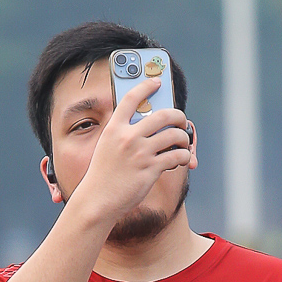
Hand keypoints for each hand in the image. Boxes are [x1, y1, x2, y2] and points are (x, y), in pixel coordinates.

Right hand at [75, 79, 193, 226]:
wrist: (97, 200)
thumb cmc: (103, 175)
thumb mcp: (107, 147)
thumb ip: (124, 134)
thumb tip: (149, 126)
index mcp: (114, 128)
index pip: (132, 98)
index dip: (146, 86)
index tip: (157, 82)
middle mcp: (128, 137)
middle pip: (162, 115)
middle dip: (178, 116)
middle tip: (181, 121)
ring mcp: (140, 153)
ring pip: (174, 135)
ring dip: (183, 138)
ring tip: (183, 143)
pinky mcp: (151, 169)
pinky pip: (176, 156)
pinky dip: (184, 156)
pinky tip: (182, 158)